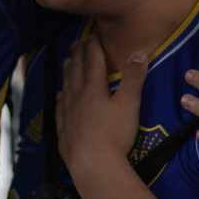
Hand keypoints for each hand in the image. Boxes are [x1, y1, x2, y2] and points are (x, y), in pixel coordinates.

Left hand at [56, 36, 147, 177]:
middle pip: (76, 71)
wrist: (93, 165)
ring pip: (66, 87)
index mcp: (94, 89)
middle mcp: (77, 97)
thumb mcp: (129, 104)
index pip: (93, 61)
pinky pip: (60, 109)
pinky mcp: (64, 130)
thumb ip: (134, 78)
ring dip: (68, 72)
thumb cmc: (115, 134)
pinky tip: (59, 96)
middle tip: (77, 42)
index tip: (92, 34)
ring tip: (67, 61)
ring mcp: (68, 114)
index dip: (93, 46)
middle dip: (78, 55)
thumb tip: (139, 51)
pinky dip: (60, 98)